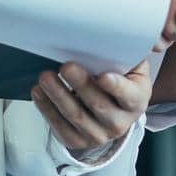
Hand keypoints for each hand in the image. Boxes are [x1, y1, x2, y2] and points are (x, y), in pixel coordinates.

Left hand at [31, 59, 152, 158]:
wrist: (112, 110)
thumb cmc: (120, 78)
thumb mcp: (132, 66)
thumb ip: (130, 51)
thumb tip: (130, 35)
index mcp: (137, 100)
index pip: (128, 95)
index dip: (116, 87)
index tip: (103, 76)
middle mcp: (120, 122)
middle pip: (98, 105)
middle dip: (80, 85)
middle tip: (65, 66)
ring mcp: (98, 135)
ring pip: (76, 116)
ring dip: (58, 95)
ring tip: (45, 77)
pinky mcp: (77, 141)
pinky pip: (60, 126)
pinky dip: (47, 109)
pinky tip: (38, 92)